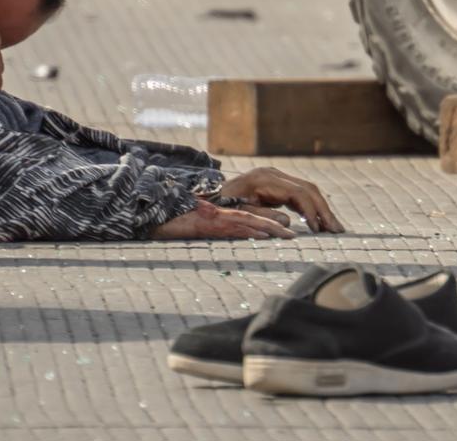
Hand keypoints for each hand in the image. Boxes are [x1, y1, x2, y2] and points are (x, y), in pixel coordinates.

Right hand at [151, 200, 297, 239]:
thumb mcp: (205, 227)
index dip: (271, 225)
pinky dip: (247, 231)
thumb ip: (222, 231)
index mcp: (225, 217)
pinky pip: (232, 228)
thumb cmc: (181, 223)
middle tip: (294, 236)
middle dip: (276, 228)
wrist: (161, 218)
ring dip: (268, 229)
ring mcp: (218, 220)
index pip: (253, 219)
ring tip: (285, 235)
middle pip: (255, 220)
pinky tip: (260, 235)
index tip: (288, 233)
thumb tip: (242, 239)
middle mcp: (224, 217)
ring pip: (248, 222)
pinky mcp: (210, 224)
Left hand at [219, 167, 344, 232]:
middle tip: (337, 230)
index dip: (312, 211)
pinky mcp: (276, 183)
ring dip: (321, 208)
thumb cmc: (222, 207)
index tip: (319, 230)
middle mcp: (273, 174)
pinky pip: (298, 193)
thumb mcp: (240, 214)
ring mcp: (275, 177)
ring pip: (307, 190)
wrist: (208, 196)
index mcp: (265, 180)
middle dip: (324, 210)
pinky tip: (318, 222)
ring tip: (334, 228)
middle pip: (308, 189)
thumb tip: (290, 224)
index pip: (298, 193)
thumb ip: (264, 218)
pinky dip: (310, 207)